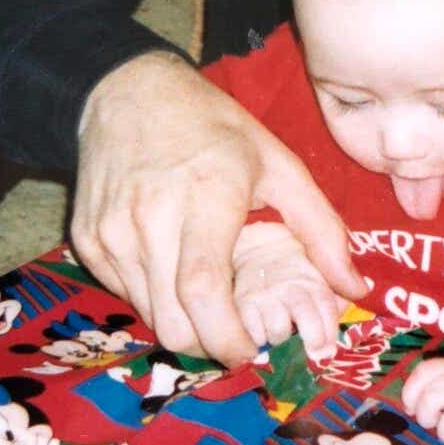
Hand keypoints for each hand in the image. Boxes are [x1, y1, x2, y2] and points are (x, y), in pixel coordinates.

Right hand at [72, 51, 364, 364]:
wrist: (125, 91)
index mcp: (205, 197)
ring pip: (150, 315)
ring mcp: (112, 232)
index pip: (203, 290)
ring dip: (184, 322)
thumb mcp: (279, 163)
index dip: (226, 337)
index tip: (249, 353)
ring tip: (208, 296)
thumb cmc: (212, 127)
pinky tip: (173, 266)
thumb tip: (354, 288)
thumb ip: (321, 229)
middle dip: (209, 346)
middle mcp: (150, 218)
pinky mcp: (89, 240)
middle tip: (236, 335)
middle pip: (174, 321)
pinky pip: (126, 294)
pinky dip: (155, 298)